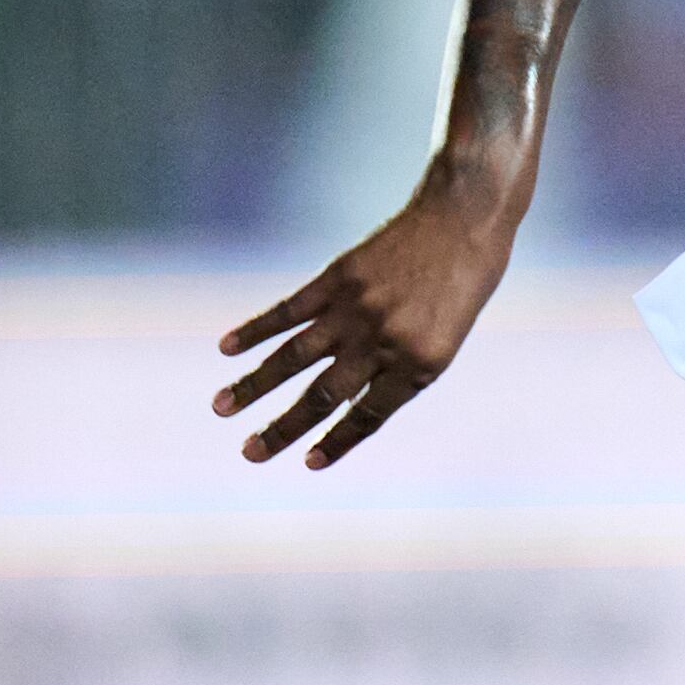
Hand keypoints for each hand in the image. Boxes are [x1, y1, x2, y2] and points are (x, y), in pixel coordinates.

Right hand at [215, 178, 522, 467]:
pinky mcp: (338, 277)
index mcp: (418, 365)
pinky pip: (289, 310)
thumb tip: (347, 401)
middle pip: (323, 396)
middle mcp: (383, 341)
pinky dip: (256, 330)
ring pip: (294, 357)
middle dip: (282, 428)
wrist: (463, 220)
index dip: (337, 442)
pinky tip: (227, 347)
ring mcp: (357, 308)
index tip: (307, 463)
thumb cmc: (461, 287)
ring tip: (220, 408)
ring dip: (253, 385)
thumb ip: (398, 369)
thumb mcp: (444, 340)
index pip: (367, 416)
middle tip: (250, 454)